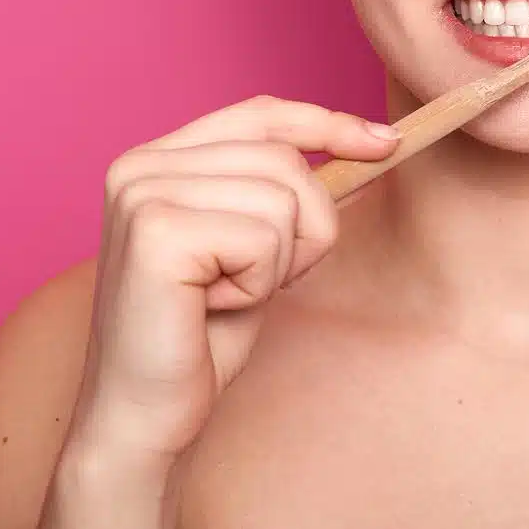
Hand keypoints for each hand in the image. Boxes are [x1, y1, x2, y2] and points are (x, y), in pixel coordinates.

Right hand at [64, 95, 396, 471]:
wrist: (144, 414)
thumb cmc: (202, 336)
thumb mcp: (259, 247)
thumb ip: (294, 193)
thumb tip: (375, 146)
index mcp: (157, 158)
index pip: (261, 114)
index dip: (328, 124)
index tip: (388, 143)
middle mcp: (140, 165)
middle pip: (285, 159)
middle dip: (304, 228)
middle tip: (257, 281)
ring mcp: (143, 194)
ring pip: (284, 198)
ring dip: (278, 262)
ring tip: (227, 295)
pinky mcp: (155, 232)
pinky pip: (265, 239)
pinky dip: (258, 285)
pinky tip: (213, 308)